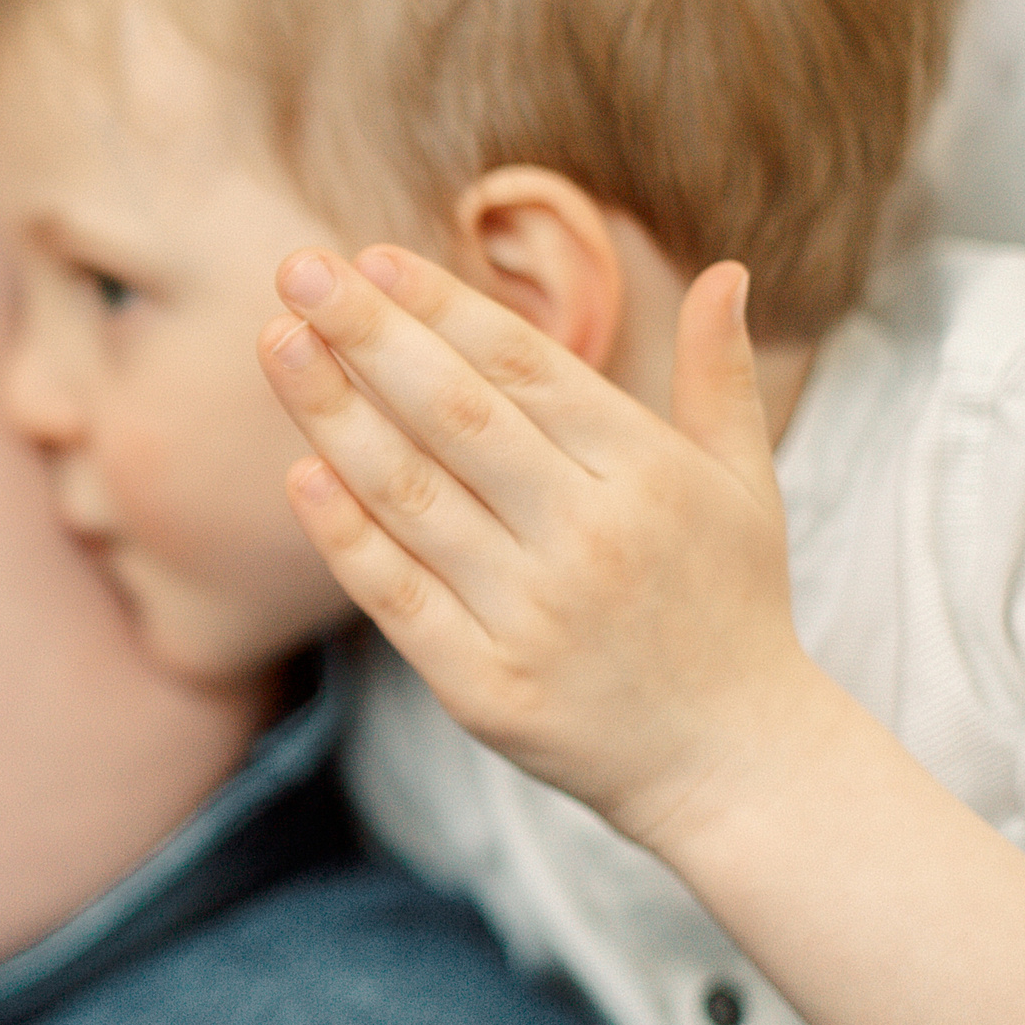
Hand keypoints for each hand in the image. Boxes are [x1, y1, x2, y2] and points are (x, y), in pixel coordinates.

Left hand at [258, 243, 834, 857]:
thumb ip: (720, 378)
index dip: (443, 307)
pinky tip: (300, 470)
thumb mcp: (747, 487)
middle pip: (457, 414)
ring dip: (335, 413)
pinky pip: (397, 595)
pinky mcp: (486, 686)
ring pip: (411, 493)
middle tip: (299, 270)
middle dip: (371, 334)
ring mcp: (532, 613)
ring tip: (277, 343)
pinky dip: (344, 533)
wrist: (736, 766)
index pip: (525, 367)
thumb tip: (726, 271)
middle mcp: (588, 534)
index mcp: (645, 471)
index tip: (371, 258)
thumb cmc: (730, 610)